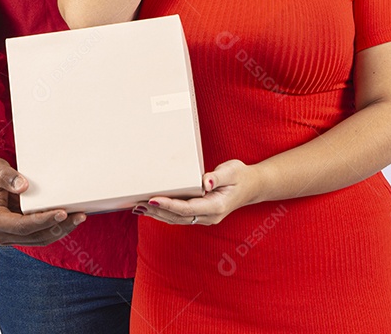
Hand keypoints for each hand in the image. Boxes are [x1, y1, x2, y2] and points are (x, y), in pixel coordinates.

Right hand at [0, 158, 85, 245]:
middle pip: (35, 236)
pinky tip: (69, 218)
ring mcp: (10, 236)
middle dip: (59, 227)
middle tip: (79, 215)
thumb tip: (23, 186)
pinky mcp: (18, 233)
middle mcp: (1, 234)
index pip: (23, 226)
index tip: (62, 213)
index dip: (44, 220)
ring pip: (40, 238)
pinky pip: (39, 234)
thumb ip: (7, 178)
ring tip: (79, 217)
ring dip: (60, 229)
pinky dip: (54, 227)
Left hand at [133, 159, 262, 225]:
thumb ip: (217, 177)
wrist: (251, 186)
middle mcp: (210, 216)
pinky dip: (165, 213)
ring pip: (177, 219)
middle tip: (138, 203)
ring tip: (139, 207)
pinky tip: (152, 209)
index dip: (169, 205)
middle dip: (158, 211)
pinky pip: (180, 217)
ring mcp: (205, 218)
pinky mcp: (201, 215)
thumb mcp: (232, 171)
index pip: (188, 208)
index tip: (153, 199)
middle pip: (179, 217)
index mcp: (217, 206)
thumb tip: (205, 182)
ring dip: (158, 214)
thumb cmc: (241, 175)